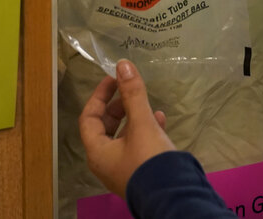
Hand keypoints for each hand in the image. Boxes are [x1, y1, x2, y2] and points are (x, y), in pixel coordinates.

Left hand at [79, 59, 175, 197]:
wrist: (173, 196)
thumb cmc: (149, 160)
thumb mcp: (142, 123)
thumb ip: (132, 94)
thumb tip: (123, 64)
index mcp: (97, 151)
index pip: (89, 116)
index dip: (100, 95)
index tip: (113, 78)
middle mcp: (105, 162)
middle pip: (104, 126)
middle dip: (117, 105)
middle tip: (129, 90)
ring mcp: (122, 169)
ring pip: (122, 135)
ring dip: (133, 116)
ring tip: (147, 104)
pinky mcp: (139, 172)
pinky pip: (136, 146)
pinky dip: (145, 130)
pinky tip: (160, 120)